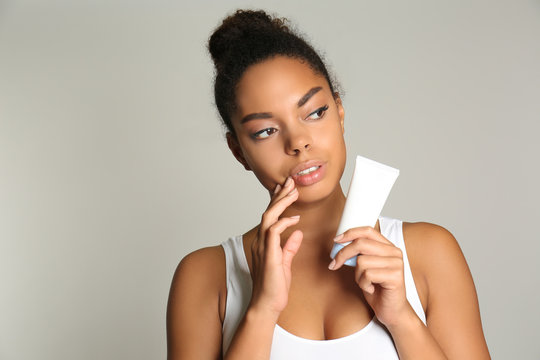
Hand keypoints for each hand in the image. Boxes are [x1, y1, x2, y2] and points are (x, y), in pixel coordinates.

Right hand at [249, 177, 302, 320]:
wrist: (267, 304)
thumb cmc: (274, 287)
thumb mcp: (285, 263)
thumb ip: (289, 246)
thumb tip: (296, 232)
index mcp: (264, 242)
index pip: (270, 216)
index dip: (277, 200)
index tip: (286, 188)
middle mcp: (260, 242)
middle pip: (268, 211)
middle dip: (280, 195)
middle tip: (291, 182)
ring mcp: (262, 247)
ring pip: (268, 217)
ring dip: (281, 203)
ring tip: (293, 192)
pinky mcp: (268, 255)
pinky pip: (273, 232)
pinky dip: (284, 222)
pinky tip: (294, 218)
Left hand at [329, 226, 411, 326]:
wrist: (392, 310)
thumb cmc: (377, 288)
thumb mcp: (364, 267)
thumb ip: (357, 254)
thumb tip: (338, 243)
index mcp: (387, 246)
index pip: (367, 231)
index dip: (349, 233)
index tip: (336, 240)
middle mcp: (394, 252)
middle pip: (361, 244)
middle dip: (343, 254)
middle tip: (334, 265)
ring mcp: (396, 263)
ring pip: (362, 261)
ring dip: (357, 275)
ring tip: (365, 283)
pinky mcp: (396, 276)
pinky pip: (367, 275)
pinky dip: (363, 284)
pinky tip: (371, 288)